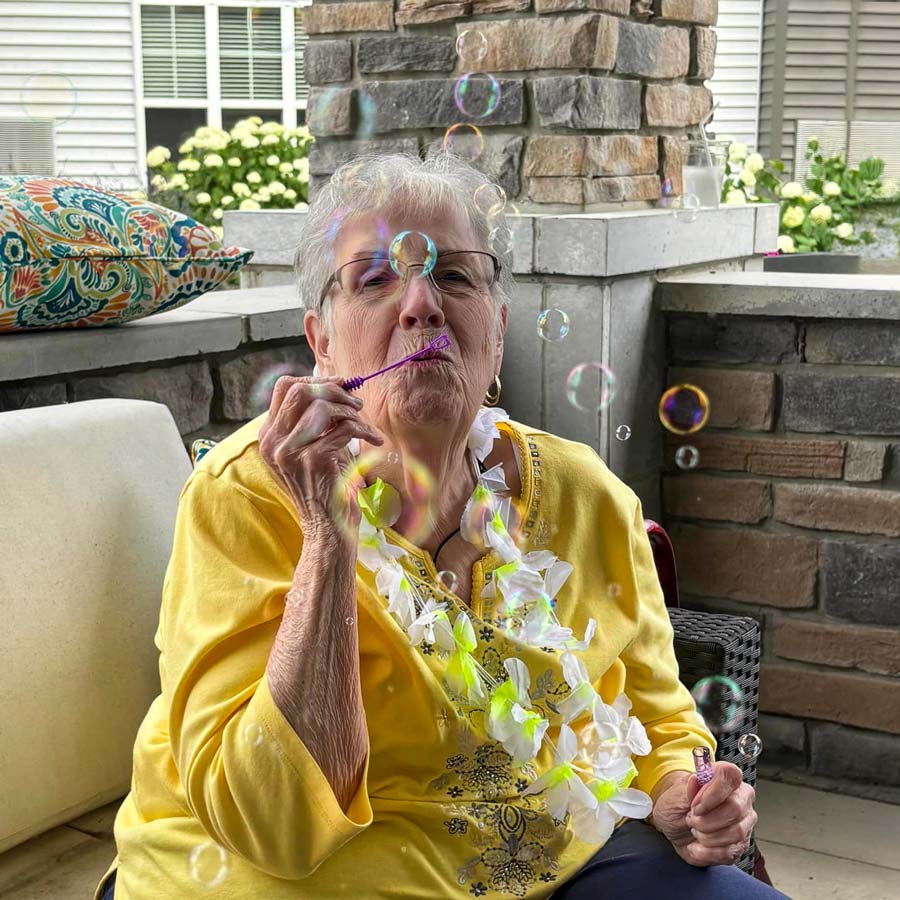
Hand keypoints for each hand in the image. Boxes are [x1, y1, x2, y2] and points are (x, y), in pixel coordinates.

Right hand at [258, 375, 383, 540]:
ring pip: (321, 405)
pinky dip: (364, 429)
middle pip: (298, 390)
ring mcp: (290, 451)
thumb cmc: (324, 486)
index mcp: (269, 436)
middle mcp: (273, 442)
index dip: (315, 380)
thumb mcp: (310, 448)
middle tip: (354, 402)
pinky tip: (374, 439)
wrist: (327, 527)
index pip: (284, 387)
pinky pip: (343, 428)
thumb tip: (334, 385)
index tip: (339, 385)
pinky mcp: (313, 460)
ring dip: (350, 410)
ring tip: (363, 423)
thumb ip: (312, 420)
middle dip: (333, 389)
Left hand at [649, 762, 756, 866]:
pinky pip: (730, 852)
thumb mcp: (675, 795)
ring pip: (736, 833)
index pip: (730, 774)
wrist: (675, 828)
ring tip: (694, 830)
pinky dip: (707, 852)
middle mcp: (741, 798)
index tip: (695, 805)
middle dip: (707, 819)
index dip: (713, 792)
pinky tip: (697, 845)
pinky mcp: (741, 845)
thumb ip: (688, 787)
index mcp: (726, 778)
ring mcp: (744, 823)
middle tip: (691, 819)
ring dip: (707, 836)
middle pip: (735, 808)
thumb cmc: (677, 806)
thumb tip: (696, 779)